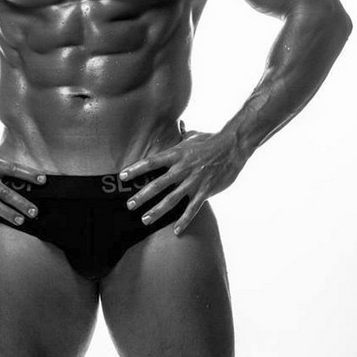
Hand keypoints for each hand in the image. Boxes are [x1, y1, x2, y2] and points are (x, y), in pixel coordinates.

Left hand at [120, 128, 248, 234]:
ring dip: (157, 211)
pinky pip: (192, 209)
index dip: (136, 170)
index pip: (151, 163)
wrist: (233, 147)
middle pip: (158, 184)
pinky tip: (176, 231)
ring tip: (145, 219)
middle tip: (129, 205)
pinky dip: (184, 220)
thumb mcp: (192, 136)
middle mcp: (182, 169)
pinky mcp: (205, 191)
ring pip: (172, 199)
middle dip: (142, 196)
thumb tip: (177, 125)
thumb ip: (181, 134)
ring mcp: (193, 181)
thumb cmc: (211, 140)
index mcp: (176, 154)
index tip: (122, 176)